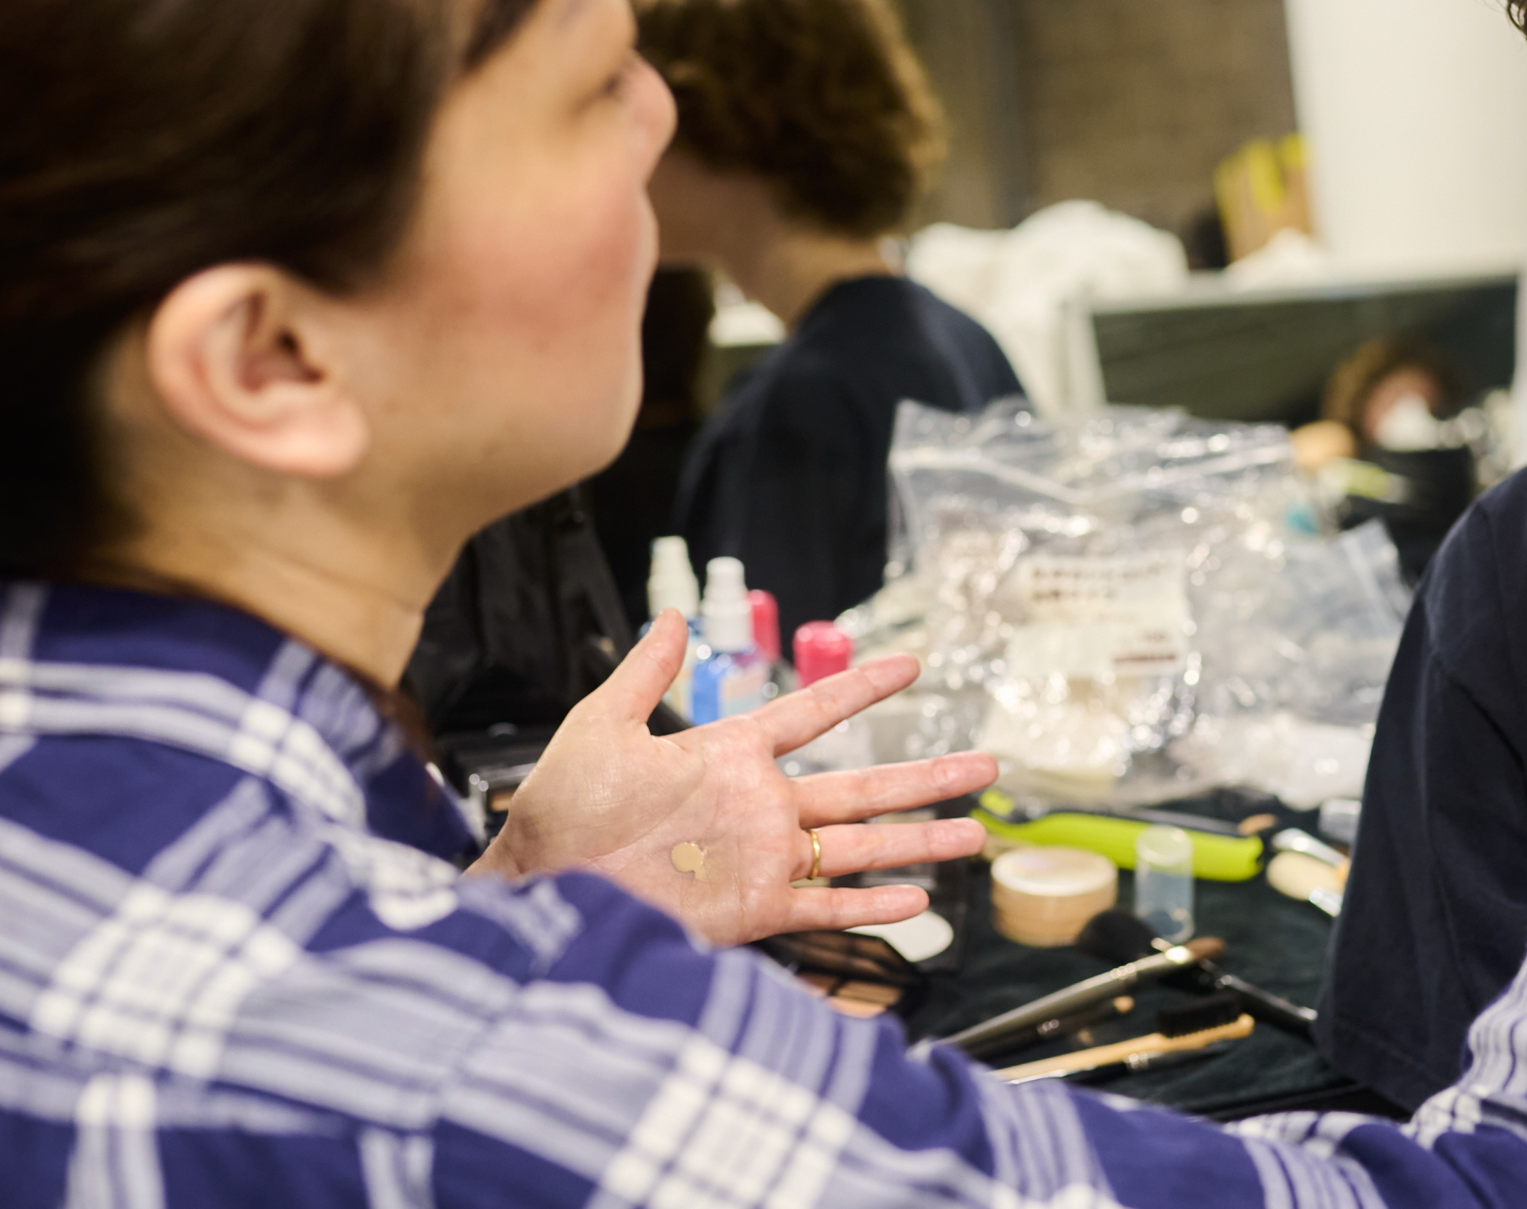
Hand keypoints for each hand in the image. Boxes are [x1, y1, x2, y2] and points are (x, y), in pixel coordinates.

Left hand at [466, 612, 997, 942]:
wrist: (540, 886)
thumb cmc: (558, 809)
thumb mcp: (601, 725)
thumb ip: (644, 674)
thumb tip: (669, 616)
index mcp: (728, 755)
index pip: (811, 713)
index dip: (861, 689)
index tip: (911, 665)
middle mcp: (759, 806)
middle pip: (863, 786)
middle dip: (926, 777)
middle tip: (986, 763)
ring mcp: (761, 859)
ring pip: (859, 846)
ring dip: (918, 841)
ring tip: (974, 833)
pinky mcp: (750, 910)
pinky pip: (822, 907)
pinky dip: (869, 906)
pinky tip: (916, 901)